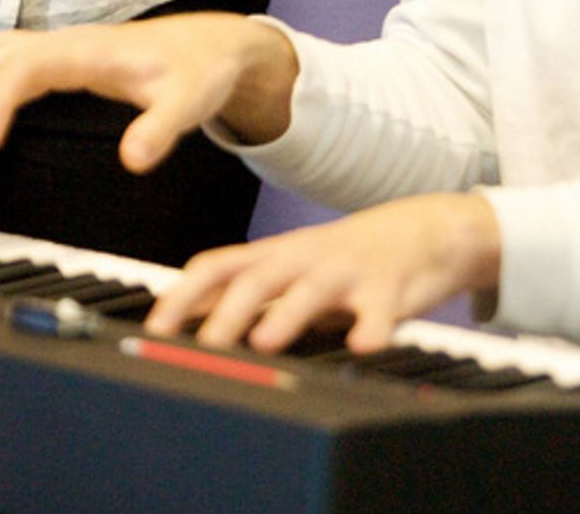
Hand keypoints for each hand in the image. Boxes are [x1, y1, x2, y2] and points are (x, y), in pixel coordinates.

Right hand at [0, 13, 297, 167]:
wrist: (213, 46)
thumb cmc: (199, 71)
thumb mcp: (190, 103)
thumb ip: (161, 130)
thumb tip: (132, 161)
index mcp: (87, 50)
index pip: (23, 66)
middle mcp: (65, 44)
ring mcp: (60, 51)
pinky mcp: (63, 65)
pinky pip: (5, 70)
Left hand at [146, 194, 501, 354]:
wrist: (425, 230)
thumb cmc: (347, 260)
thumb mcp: (292, 271)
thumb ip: (246, 294)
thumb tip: (185, 322)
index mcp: (276, 256)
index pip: (218, 266)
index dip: (183, 296)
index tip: (154, 331)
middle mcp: (305, 257)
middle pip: (259, 276)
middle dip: (227, 312)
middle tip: (204, 348)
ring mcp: (348, 270)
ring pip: (313, 288)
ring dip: (288, 313)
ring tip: (267, 341)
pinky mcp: (391, 287)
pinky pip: (381, 308)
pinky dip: (372, 327)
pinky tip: (364, 346)